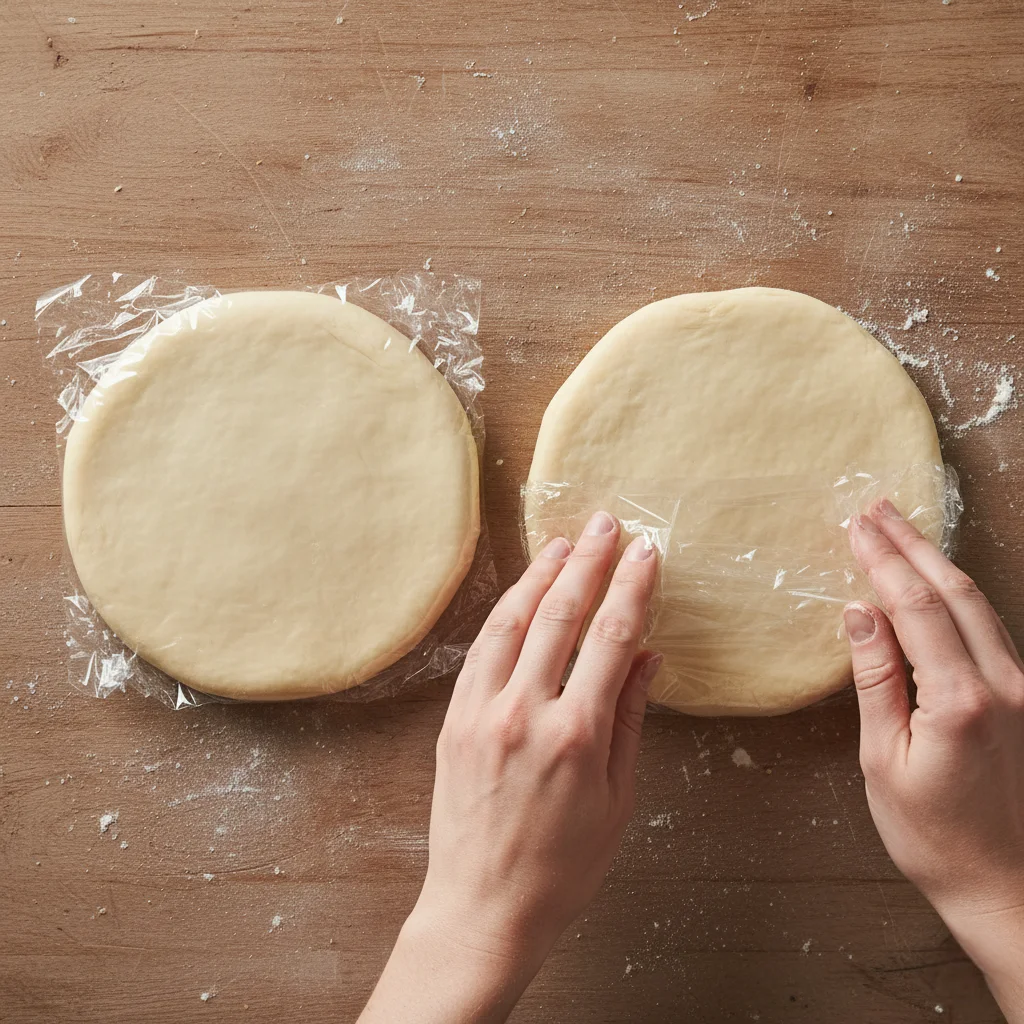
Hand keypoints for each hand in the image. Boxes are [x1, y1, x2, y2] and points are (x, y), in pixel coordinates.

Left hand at [359, 511, 660, 1023]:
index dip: (631, 588)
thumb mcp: (617, 800)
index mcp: (576, 735)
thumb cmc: (562, 867)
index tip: (646, 551)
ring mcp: (482, 712)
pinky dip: (503, 613)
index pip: (611, 639)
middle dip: (587, 562)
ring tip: (564, 543)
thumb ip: (631, 720)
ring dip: (540, 576)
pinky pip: (480, 650)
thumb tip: (647, 658)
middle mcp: (525, 713)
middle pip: (560, 615)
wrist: (483, 908)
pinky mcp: (454, 720)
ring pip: (512, 621)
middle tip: (606, 524)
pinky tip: (520, 592)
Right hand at [845, 500, 1023, 1020]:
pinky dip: (958, 594)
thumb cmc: (937, 838)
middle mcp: (1004, 685)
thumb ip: (876, 681)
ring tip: (901, 531)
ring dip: (937, 562)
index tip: (855, 525)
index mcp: (962, 700)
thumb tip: (858, 614)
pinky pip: (991, 628)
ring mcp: (1023, 691)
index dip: (882, 560)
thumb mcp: (887, 762)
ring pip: (979, 604)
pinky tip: (936, 583)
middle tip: (877, 507)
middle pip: (954, 590)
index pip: (913, 606)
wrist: (1008, 889)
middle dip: (911, 543)